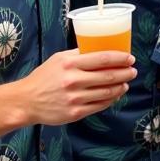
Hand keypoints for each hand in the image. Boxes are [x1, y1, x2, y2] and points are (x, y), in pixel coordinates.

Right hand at [16, 49, 134, 124]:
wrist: (26, 101)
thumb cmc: (44, 77)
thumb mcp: (59, 59)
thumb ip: (79, 54)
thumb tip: (102, 47)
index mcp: (70, 64)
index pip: (103, 59)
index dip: (121, 58)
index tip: (130, 58)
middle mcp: (73, 81)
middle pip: (108, 76)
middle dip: (125, 73)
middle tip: (133, 71)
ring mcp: (75, 98)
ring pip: (107, 92)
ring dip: (120, 87)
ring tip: (125, 83)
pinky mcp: (75, 113)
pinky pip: (100, 105)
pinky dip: (111, 99)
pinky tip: (115, 95)